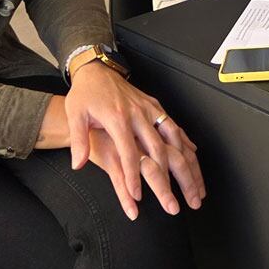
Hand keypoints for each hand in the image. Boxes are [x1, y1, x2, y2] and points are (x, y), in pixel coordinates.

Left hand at [63, 62, 204, 219]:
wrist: (97, 69)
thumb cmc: (85, 94)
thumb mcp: (76, 115)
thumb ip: (79, 140)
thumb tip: (78, 164)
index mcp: (118, 119)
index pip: (129, 154)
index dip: (133, 177)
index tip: (136, 196)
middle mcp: (138, 114)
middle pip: (158, 150)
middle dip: (169, 178)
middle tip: (173, 198)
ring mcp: (149, 109)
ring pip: (173, 138)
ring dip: (185, 162)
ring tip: (192, 182)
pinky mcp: (154, 106)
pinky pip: (174, 126)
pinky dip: (185, 142)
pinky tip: (192, 156)